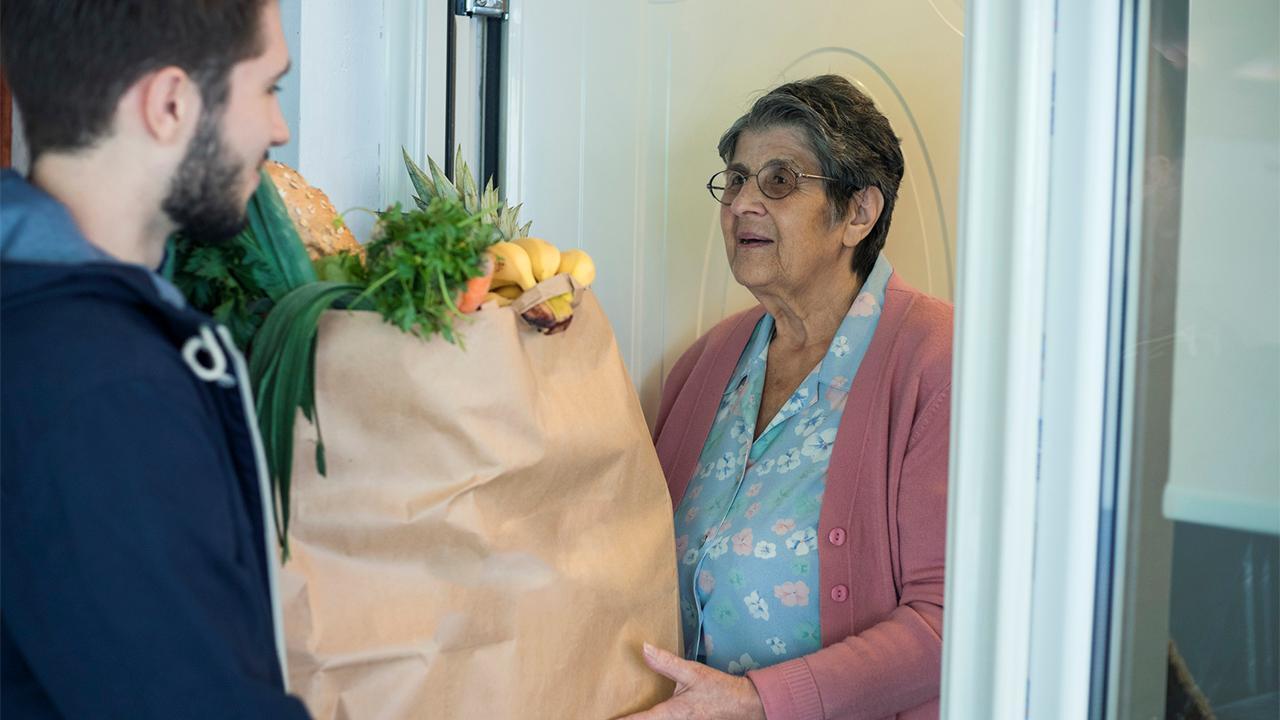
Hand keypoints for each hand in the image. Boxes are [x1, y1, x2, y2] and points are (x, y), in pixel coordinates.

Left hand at [621, 643, 766, 719]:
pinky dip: (654, 718)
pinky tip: (648, 713)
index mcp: (671, 714)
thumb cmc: (720, 691)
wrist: (745, 706)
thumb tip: (644, 649)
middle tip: (613, 716)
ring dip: (644, 719)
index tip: (604, 719)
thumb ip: (666, 663)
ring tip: (627, 715)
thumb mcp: (693, 673)